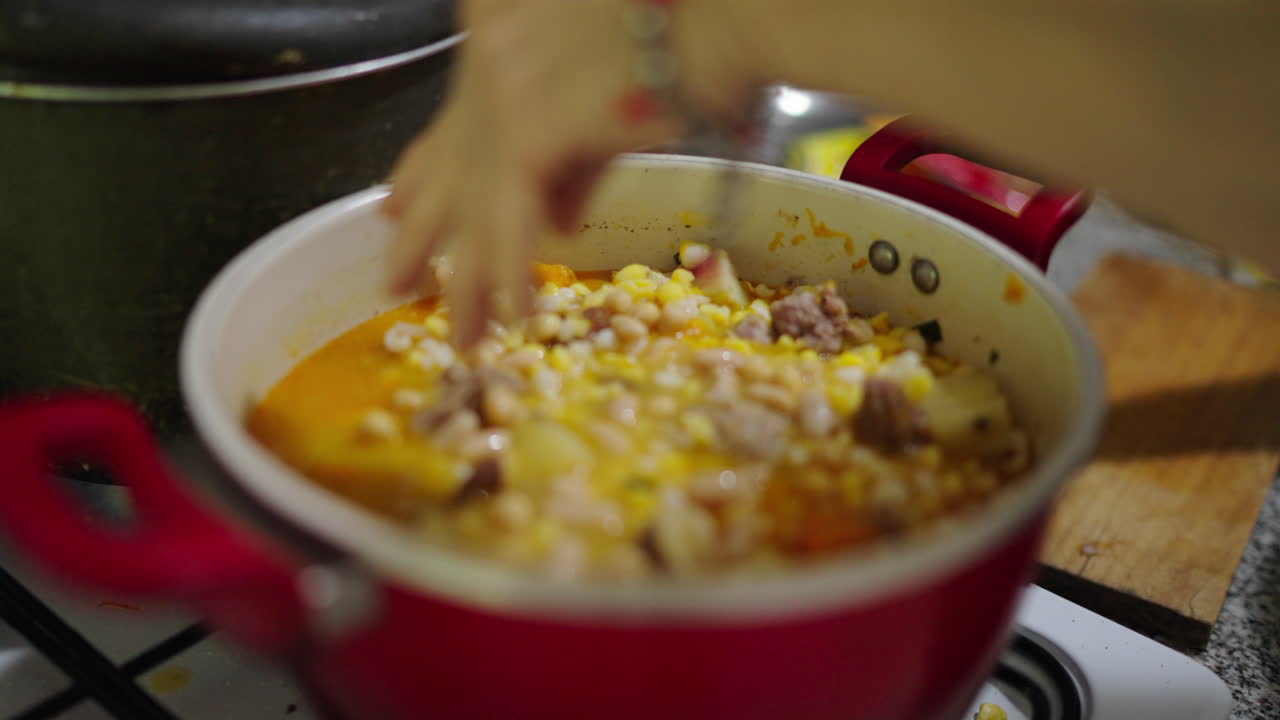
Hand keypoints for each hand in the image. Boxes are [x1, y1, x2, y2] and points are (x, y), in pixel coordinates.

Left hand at [381, 0, 755, 347]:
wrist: (729, 17)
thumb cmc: (697, 48)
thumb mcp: (619, 107)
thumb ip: (577, 163)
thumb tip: (560, 222)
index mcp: (507, 42)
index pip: (455, 121)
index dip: (423, 172)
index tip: (397, 206)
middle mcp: (494, 59)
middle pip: (453, 167)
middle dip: (422, 233)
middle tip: (396, 281)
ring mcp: (506, 91)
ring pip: (478, 204)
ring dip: (472, 280)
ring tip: (466, 337)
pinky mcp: (531, 126)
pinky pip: (512, 219)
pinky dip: (513, 274)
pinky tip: (514, 316)